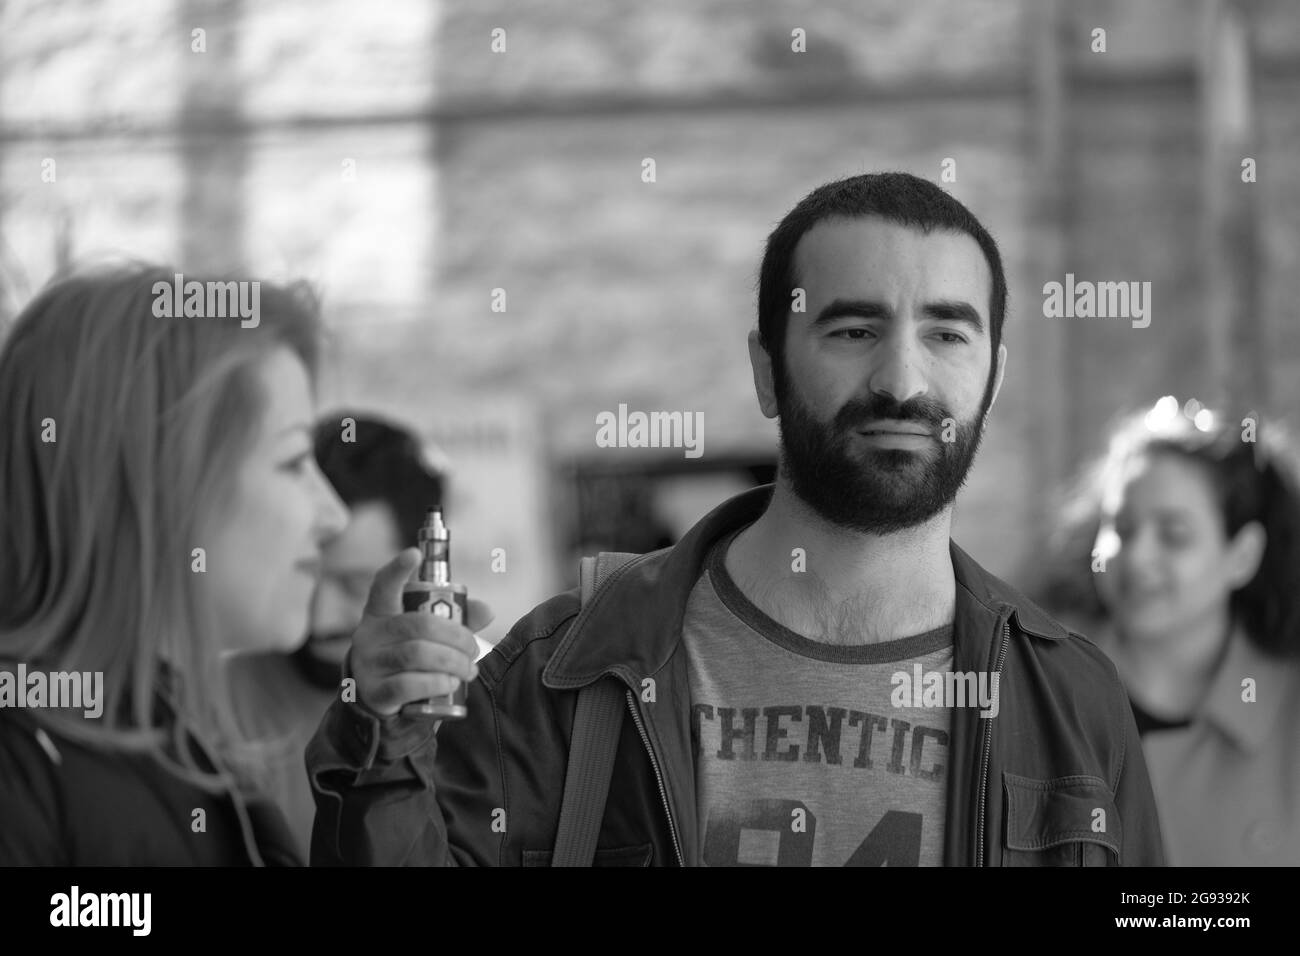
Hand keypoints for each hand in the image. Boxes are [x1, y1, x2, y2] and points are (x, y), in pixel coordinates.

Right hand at [349, 548, 494, 716]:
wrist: (380, 696)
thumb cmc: (409, 653)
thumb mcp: (427, 632)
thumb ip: (456, 618)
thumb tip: (488, 610)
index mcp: (381, 611)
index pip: (383, 584)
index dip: (398, 569)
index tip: (414, 553)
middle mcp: (369, 634)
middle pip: (418, 625)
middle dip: (456, 637)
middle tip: (474, 649)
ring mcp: (368, 664)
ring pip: (416, 655)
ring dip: (452, 662)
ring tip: (468, 669)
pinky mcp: (375, 692)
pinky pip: (408, 684)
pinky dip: (436, 683)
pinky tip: (450, 683)